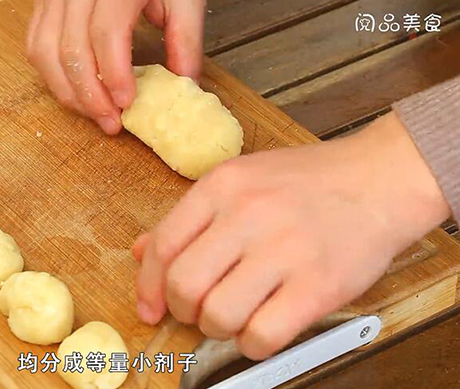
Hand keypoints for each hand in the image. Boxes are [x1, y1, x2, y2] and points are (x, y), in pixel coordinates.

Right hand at [26, 0, 204, 133]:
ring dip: (68, 91)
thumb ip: (185, 37)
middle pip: (71, 49)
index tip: (127, 104)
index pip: (105, 33)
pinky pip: (35, 45)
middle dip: (90, 95)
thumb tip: (185, 85)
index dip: (114, 75)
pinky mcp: (42, 3)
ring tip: (93, 113)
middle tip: (111, 123)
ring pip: (45, 52)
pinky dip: (52, 76)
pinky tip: (75, 91)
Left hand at [133, 112, 449, 359]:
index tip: (150, 307)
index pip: (164, 245)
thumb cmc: (307, 182)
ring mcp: (285, 250)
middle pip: (184, 285)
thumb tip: (143, 252)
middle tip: (198, 310)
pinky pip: (262, 336)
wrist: (379, 178)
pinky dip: (251, 343)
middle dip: (182, 310)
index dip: (148, 286)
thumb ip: (190, 217)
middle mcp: (249, 214)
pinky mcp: (318, 286)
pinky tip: (261, 326)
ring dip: (217, 328)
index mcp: (222, 186)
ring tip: (233, 316)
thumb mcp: (240, 180)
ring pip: (218, 315)